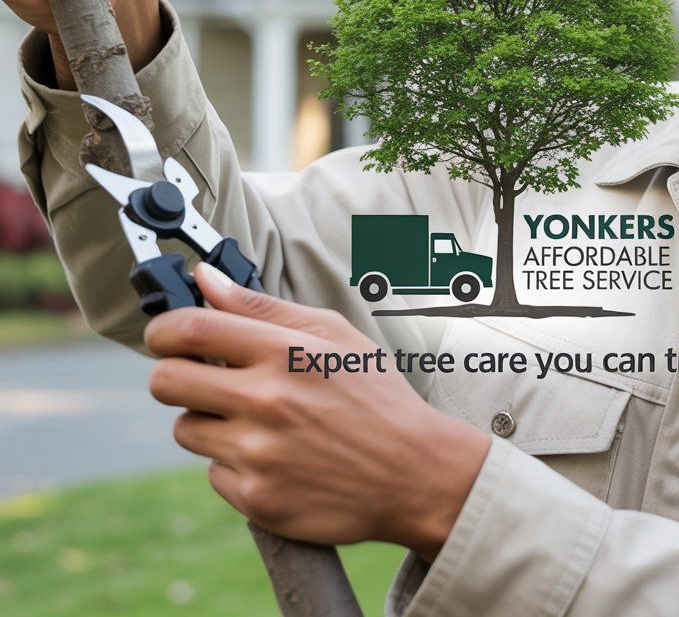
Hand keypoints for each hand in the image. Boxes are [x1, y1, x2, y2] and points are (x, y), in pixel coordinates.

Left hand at [145, 264, 491, 560]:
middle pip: (165, 382)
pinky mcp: (257, 499)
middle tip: (204, 378)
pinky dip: (236, 463)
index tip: (167, 334)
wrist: (414, 472)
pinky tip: (276, 456)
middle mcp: (266, 402)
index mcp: (284, 352)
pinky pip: (214, 473)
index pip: (188, 329)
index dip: (163, 328)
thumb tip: (205, 278)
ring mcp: (258, 454)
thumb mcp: (333, 334)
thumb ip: (262, 306)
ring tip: (258, 420)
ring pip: (186, 429)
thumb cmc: (374, 393)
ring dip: (210, 422)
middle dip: (174, 375)